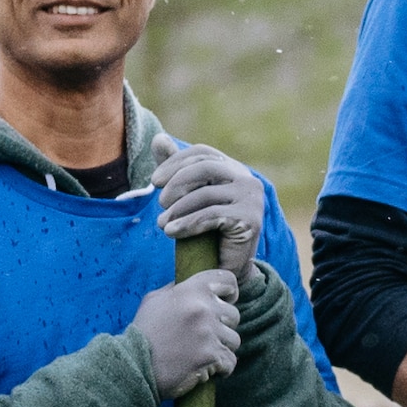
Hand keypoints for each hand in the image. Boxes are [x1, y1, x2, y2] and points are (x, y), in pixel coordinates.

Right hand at [129, 269, 244, 400]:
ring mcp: (208, 332)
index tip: (225, 303)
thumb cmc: (143, 332)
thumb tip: (192, 285)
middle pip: (234, 315)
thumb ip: (176, 289)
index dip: (230, 292)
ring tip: (203, 354)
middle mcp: (203, 307)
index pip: (227, 279)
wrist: (134, 364)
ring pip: (234, 340)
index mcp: (192, 290)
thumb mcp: (154, 300)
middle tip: (205, 337)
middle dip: (223, 327)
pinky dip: (221, 368)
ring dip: (222, 348)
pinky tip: (206, 368)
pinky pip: (230, 361)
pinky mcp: (211, 355)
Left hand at [151, 141, 260, 277]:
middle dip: (176, 182)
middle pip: (205, 167)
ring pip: (206, 193)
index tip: (154, 180)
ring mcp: (252, 198)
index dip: (175, 162)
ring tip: (162, 225)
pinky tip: (171, 233)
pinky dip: (187, 223)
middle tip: (159, 203)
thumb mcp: (187, 196)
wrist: (224, 268)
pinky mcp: (250, 219)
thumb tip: (158, 138)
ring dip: (178, 209)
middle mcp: (247, 179)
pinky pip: (211, 215)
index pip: (202, 152)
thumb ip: (175, 168)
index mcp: (233, 169)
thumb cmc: (204, 231)